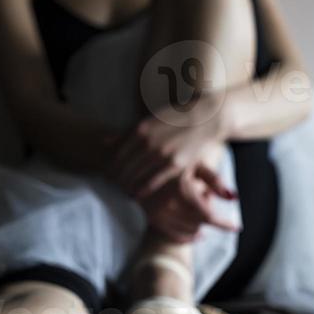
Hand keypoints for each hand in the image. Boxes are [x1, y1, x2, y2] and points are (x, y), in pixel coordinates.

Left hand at [110, 97, 229, 199]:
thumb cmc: (178, 118)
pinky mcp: (176, 166)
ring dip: (126, 187)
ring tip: (123, 192)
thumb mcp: (151, 121)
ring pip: (135, 177)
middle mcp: (149, 142)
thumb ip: (127, 132)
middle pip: (123, 168)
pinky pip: (152, 183)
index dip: (109, 168)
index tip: (106, 175)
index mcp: (141, 129)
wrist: (209, 118)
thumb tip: (104, 142)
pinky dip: (142, 191)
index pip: (116, 154)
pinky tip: (137, 196)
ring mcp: (162, 155)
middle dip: (115, 179)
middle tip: (112, 186)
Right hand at [137, 159, 239, 242]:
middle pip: (199, 223)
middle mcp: (167, 204)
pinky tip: (196, 234)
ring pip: (187, 229)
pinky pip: (172, 235)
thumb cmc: (173, 157)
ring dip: (199, 224)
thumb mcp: (196, 163)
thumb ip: (215, 180)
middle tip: (208, 198)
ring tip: (201, 207)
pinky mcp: (149, 216)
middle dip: (209, 215)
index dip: (225, 223)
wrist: (142, 158)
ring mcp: (156, 212)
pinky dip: (186, 236)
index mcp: (180, 189)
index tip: (237, 227)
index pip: (208, 215)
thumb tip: (234, 198)